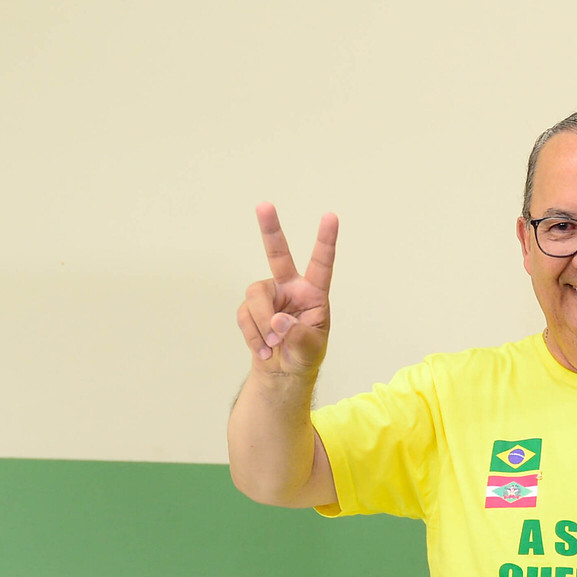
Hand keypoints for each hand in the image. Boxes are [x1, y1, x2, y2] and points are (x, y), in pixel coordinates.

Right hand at [237, 203, 336, 377]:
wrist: (283, 372)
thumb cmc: (304, 354)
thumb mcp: (310, 347)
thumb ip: (297, 334)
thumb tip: (277, 320)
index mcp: (313, 292)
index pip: (320, 263)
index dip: (325, 240)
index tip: (331, 216)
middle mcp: (290, 287)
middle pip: (277, 253)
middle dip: (270, 230)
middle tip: (263, 205)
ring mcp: (268, 296)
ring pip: (255, 296)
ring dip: (261, 323)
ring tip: (272, 345)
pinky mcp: (250, 308)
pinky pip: (245, 317)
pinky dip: (254, 337)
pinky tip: (264, 351)